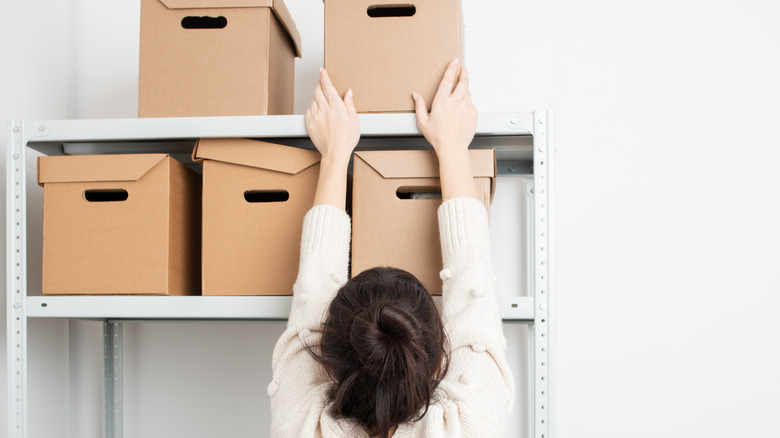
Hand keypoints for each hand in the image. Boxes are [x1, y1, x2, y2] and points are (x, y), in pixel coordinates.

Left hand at [306, 68, 359, 209]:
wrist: (335, 153)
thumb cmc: (346, 139)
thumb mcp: (354, 120)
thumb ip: (349, 104)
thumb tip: (348, 93)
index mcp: (336, 106)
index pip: (327, 86)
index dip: (324, 76)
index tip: (322, 70)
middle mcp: (324, 109)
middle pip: (317, 90)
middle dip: (319, 84)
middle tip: (321, 83)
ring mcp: (315, 116)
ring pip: (313, 100)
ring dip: (316, 97)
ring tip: (322, 101)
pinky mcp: (310, 124)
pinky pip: (308, 111)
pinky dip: (312, 108)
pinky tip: (318, 112)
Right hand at [412, 58, 476, 158]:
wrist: (452, 148)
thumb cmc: (438, 137)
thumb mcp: (423, 122)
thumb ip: (419, 106)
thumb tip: (416, 95)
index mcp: (442, 102)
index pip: (448, 79)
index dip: (452, 68)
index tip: (454, 61)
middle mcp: (455, 102)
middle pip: (463, 81)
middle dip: (463, 73)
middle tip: (462, 70)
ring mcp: (466, 107)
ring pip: (468, 92)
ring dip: (465, 89)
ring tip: (460, 93)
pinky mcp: (473, 113)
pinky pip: (471, 104)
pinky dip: (467, 103)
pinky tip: (462, 109)